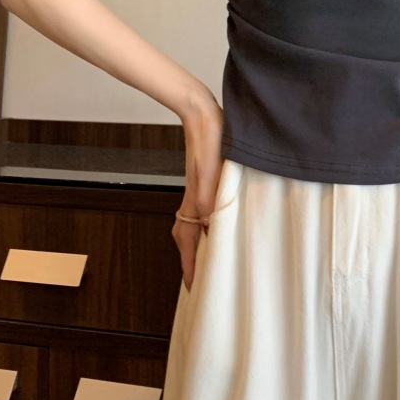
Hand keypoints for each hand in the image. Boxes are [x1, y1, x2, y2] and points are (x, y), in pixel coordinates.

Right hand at [171, 99, 224, 291]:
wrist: (202, 114)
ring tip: (206, 258)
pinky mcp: (203, 181)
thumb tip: (206, 223)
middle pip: (185, 236)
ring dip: (197, 243)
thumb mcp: (212, 170)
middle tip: (197, 278)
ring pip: (191, 224)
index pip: (189, 240)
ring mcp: (196, 190)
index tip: (192, 285)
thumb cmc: (210, 139)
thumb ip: (207, 197)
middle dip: (190, 259)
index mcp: (195, 200)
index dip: (190, 264)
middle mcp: (193, 198)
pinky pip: (198, 211)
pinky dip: (204, 224)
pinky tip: (214, 223)